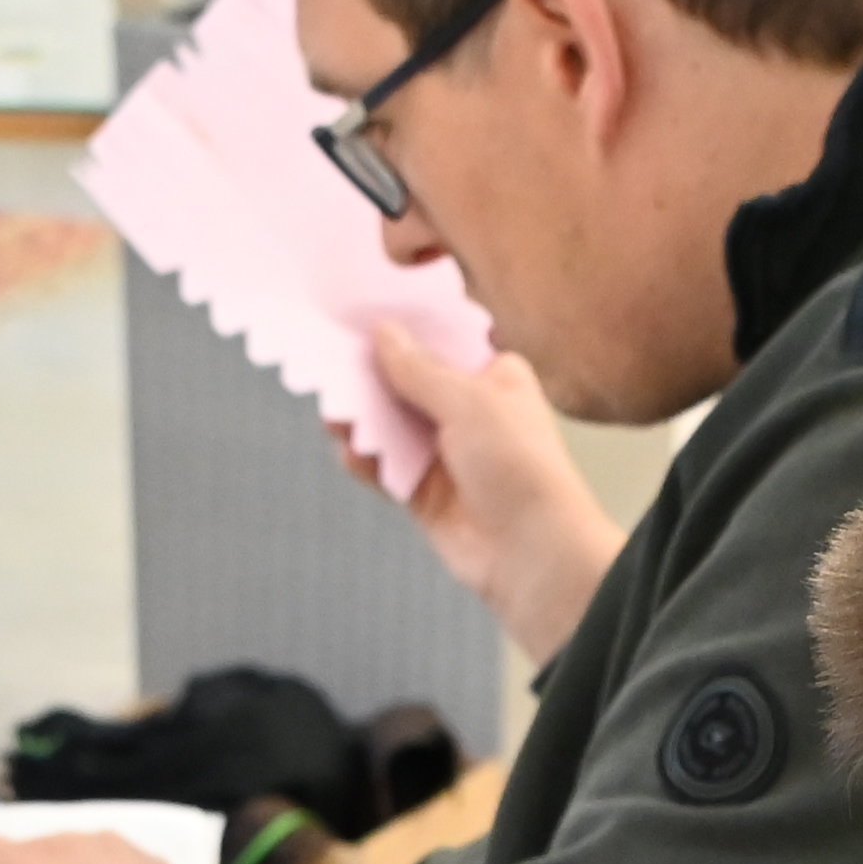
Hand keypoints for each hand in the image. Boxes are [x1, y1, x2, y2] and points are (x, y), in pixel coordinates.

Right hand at [360, 328, 624, 667]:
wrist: (534, 553)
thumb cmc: (519, 466)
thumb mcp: (468, 402)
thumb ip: (419, 369)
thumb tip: (383, 333)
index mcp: (494, 377)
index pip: (441, 341)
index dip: (402, 327)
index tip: (358, 311)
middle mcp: (470, 411)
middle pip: (408, 382)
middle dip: (370, 374)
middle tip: (329, 359)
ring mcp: (446, 454)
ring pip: (391, 425)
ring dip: (363, 418)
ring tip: (333, 411)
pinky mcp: (426, 494)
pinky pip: (386, 469)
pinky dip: (366, 460)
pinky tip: (349, 451)